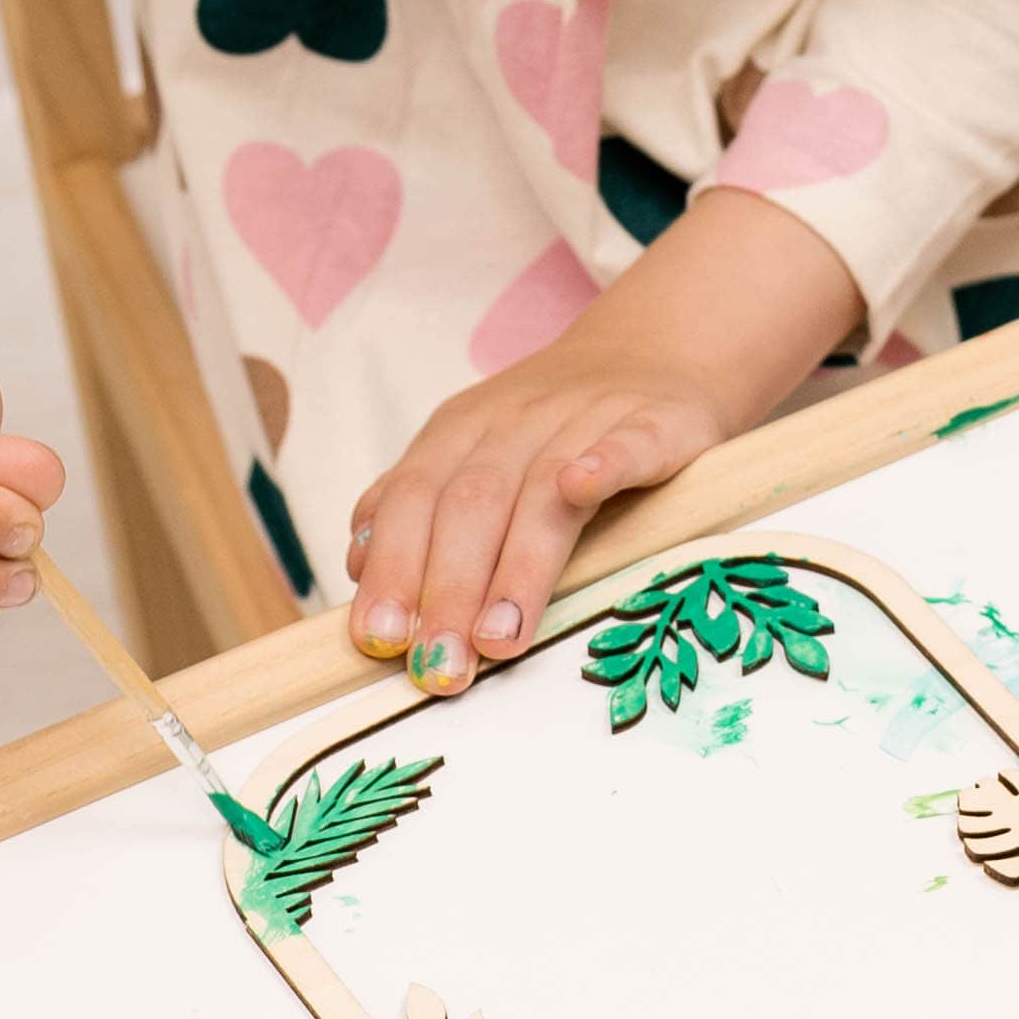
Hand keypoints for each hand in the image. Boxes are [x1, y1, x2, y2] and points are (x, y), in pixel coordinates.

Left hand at [344, 333, 732, 688]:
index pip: (411, 501)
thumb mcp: (476, 454)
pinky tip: (583, 488)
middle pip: (469, 505)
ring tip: (499, 639)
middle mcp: (515, 422)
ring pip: (542, 490)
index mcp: (461, 433)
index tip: (379, 642)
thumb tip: (360, 564)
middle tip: (439, 668)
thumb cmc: (558, 429)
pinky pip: (627, 443)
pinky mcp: (657, 423)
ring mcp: (586, 419)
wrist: (656, 350)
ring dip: (516, 567)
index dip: (393, 570)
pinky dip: (603, 462)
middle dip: (447, 592)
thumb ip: (421, 506)